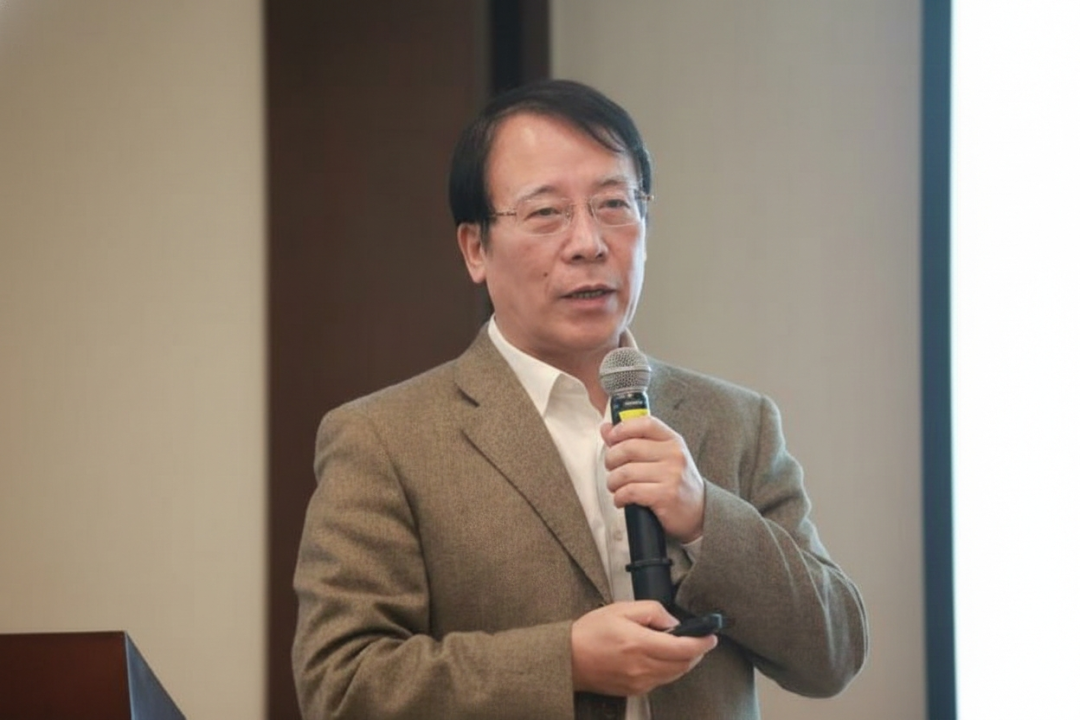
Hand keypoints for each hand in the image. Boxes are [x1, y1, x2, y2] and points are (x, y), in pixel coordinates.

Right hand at [570, 601, 717, 696]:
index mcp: (640, 643)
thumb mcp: (621, 609)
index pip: (683, 648)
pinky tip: (661, 658)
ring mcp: (639, 682)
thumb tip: (673, 622)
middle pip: (684, 665)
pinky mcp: (634, 690)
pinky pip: (660, 681)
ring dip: (684, 662)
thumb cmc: (591, 632)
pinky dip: (668, 670)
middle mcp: (642, 667)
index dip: (702, 643)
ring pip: (675, 675)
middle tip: (699, 640)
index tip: (711, 637)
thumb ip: (652, 611)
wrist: (568, 659)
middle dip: (696, 652)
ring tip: (681, 647)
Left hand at [601, 416, 704, 542]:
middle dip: (611, 459)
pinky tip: (621, 499)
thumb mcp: (662, 457)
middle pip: (629, 447)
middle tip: (611, 468)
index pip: (645, 423)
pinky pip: (630, 491)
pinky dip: (619, 497)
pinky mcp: (666, 495)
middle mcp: (674, 455)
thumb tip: (606, 428)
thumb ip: (634, 441)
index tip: (611, 438)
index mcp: (673, 441)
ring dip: (613, 481)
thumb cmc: (676, 482)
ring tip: (615, 486)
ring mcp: (671, 475)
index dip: (622, 428)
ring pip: (625, 472)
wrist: (700, 512)